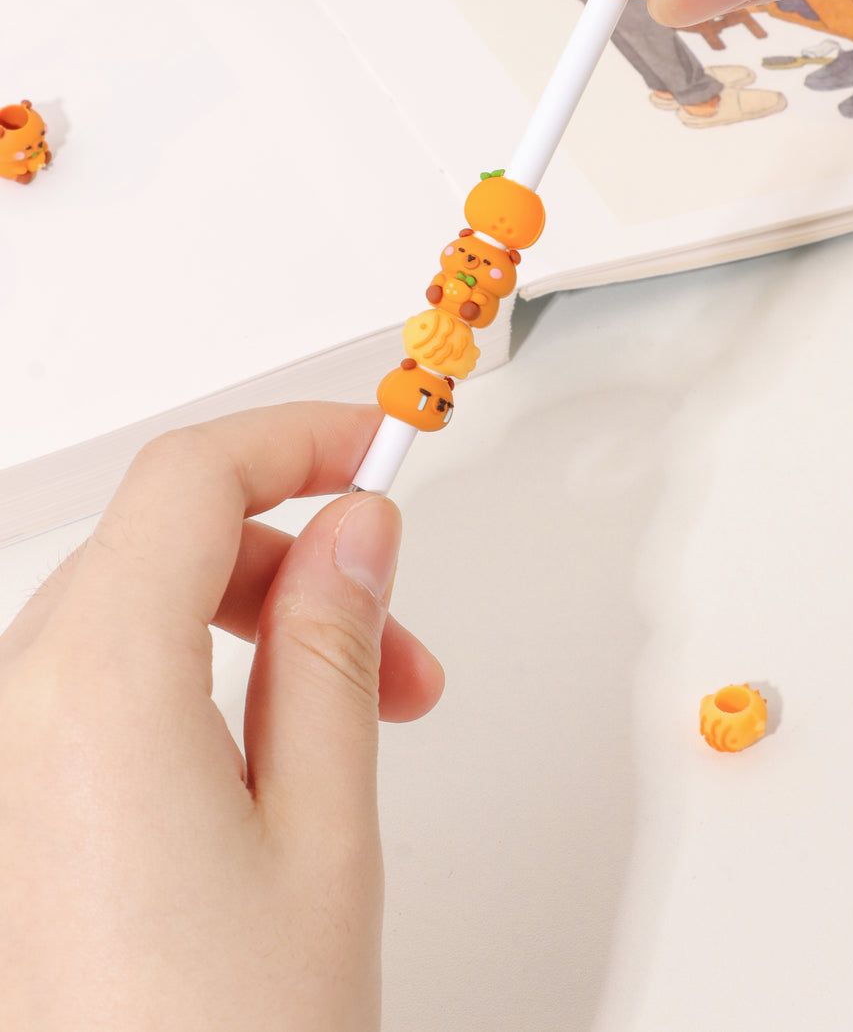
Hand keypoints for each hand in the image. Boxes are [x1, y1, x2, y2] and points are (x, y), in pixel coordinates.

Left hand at [0, 403, 443, 1031]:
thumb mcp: (323, 830)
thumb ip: (335, 649)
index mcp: (94, 684)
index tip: (374, 450)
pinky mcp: (5, 810)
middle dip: (293, 558)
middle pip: (159, 540)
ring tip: (353, 719)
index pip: (190, 476)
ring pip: (130, 613)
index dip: (294, 438)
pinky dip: (189, 682)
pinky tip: (262, 759)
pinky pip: (93, 689)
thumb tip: (355, 530)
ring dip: (249, 626)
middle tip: (397, 633)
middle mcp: (14, 707)